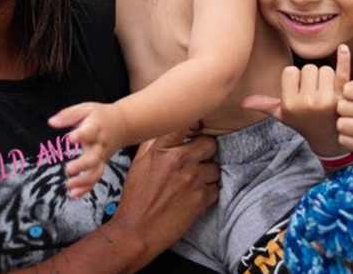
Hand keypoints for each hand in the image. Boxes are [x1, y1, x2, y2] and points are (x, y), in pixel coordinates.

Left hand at [49, 102, 126, 197]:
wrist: (123, 124)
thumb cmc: (99, 116)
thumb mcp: (85, 109)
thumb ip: (68, 115)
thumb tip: (51, 122)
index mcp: (96, 127)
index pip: (89, 131)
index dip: (80, 135)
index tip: (70, 138)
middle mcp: (100, 144)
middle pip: (94, 157)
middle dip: (82, 165)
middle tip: (68, 169)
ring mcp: (101, 157)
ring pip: (96, 172)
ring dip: (84, 181)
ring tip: (69, 185)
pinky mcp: (100, 165)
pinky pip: (95, 179)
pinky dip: (86, 188)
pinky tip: (73, 194)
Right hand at [108, 130, 218, 267]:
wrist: (138, 230)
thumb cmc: (135, 196)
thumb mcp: (138, 163)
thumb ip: (152, 142)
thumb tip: (163, 126)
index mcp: (162, 150)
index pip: (185, 123)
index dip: (194, 121)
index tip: (194, 125)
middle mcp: (181, 161)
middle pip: (210, 143)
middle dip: (205, 149)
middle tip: (198, 156)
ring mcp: (194, 180)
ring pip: (215, 166)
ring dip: (208, 171)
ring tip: (194, 179)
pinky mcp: (202, 199)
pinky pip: (216, 187)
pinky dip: (209, 189)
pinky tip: (196, 193)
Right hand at [242, 49, 350, 156]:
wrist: (328, 139)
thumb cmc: (302, 123)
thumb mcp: (282, 115)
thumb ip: (264, 105)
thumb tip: (242, 103)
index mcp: (290, 104)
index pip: (290, 71)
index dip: (294, 78)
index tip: (298, 91)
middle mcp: (308, 102)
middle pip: (308, 68)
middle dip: (310, 76)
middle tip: (313, 91)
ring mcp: (327, 100)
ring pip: (324, 69)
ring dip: (325, 76)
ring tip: (325, 91)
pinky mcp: (343, 97)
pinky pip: (342, 73)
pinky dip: (343, 60)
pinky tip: (343, 48)